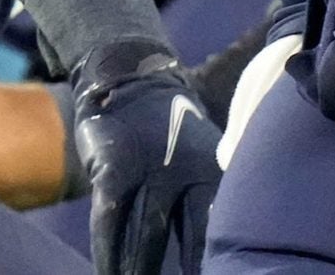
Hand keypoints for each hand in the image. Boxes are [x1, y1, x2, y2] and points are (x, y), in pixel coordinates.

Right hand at [71, 41, 221, 274]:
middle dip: (192, 270)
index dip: (220, 259)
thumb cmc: (171, 134)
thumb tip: (227, 247)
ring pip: (146, 237)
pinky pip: (108, 221)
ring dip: (140, 270)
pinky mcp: (113, 169)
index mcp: (213, 173)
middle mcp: (185, 174)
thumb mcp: (201, 157)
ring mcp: (147, 171)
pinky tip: (109, 273)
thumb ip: (210, 198)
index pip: (221, 227)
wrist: (130, 79)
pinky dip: (107, 253)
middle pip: (192, 238)